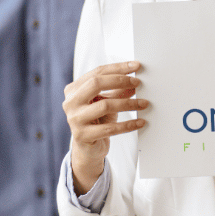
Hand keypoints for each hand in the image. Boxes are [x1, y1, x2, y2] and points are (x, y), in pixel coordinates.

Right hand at [63, 61, 146, 193]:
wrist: (88, 149)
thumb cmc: (97, 121)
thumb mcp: (107, 102)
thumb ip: (118, 91)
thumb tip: (135, 82)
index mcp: (74, 90)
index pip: (97, 72)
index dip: (118, 68)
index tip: (136, 66)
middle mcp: (71, 102)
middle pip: (96, 84)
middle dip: (120, 81)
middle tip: (138, 83)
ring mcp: (75, 119)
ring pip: (105, 105)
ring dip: (128, 103)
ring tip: (144, 103)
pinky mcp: (82, 136)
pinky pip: (110, 128)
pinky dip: (128, 125)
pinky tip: (140, 122)